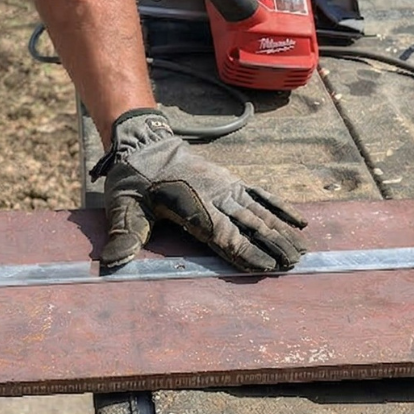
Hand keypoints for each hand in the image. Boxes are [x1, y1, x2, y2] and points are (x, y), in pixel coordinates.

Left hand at [96, 109, 306, 274]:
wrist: (145, 146)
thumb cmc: (134, 182)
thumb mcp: (124, 207)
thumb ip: (124, 235)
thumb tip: (111, 262)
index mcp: (193, 207)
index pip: (224, 235)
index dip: (246, 252)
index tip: (268, 267)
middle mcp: (216, 197)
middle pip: (250, 225)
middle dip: (274, 245)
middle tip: (295, 264)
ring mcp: (227, 188)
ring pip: (260, 213)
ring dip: (283, 232)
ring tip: (303, 250)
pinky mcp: (232, 182)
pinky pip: (261, 196)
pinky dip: (280, 209)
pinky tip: (299, 222)